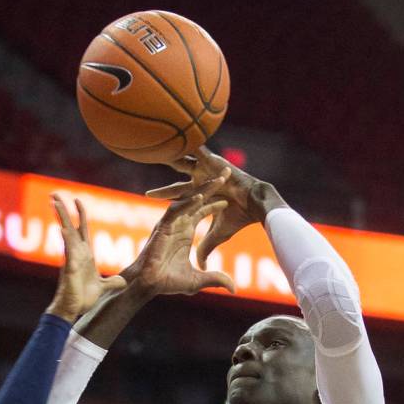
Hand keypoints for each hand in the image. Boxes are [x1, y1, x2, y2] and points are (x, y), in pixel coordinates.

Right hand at [46, 194, 126, 321]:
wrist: (73, 309)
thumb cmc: (83, 298)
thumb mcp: (103, 287)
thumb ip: (112, 282)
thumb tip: (123, 282)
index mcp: (84, 254)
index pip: (81, 229)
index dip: (80, 214)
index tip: (77, 199)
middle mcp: (76, 252)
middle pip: (68, 225)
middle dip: (62, 209)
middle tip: (54, 194)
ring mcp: (71, 258)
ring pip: (66, 232)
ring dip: (60, 217)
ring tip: (54, 202)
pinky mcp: (70, 268)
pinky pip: (69, 251)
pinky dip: (66, 240)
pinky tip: (63, 229)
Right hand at [126, 178, 234, 296]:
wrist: (149, 284)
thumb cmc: (168, 282)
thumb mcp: (198, 280)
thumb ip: (215, 279)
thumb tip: (234, 289)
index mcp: (185, 232)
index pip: (202, 212)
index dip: (215, 203)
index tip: (230, 198)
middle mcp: (178, 224)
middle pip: (198, 200)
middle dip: (212, 186)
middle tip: (228, 173)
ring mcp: (170, 224)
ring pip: (189, 200)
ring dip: (204, 188)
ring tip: (219, 178)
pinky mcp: (162, 227)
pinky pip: (176, 211)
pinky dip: (188, 203)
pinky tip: (201, 196)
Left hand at [147, 147, 283, 268]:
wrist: (256, 205)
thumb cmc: (240, 218)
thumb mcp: (218, 235)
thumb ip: (206, 247)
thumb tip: (201, 267)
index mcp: (201, 197)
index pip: (178, 200)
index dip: (164, 199)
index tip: (148, 200)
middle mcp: (201, 183)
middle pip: (177, 185)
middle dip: (163, 188)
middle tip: (146, 190)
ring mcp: (206, 172)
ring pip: (182, 164)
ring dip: (169, 158)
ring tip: (155, 150)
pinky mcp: (213, 163)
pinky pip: (197, 150)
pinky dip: (187, 144)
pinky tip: (174, 136)